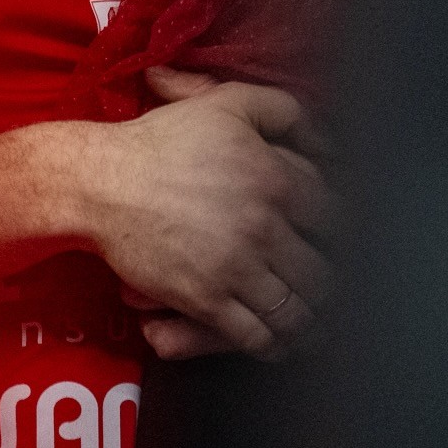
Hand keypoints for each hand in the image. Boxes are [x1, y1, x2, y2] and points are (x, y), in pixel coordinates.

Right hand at [80, 72, 333, 358]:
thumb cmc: (163, 139)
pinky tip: (280, 342)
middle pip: (323, 271)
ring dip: (310, 321)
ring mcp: (236, 268)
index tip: (345, 244)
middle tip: (338, 292)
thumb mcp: (226, 103)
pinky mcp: (207, 300)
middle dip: (334, 284)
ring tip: (318, 325)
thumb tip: (325, 139)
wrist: (102, 182)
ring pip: (296, 311)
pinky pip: (256, 336)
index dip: (345, 233)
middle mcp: (263, 226)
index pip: (335, 217)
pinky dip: (275, 345)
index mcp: (275, 178)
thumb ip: (283, 110)